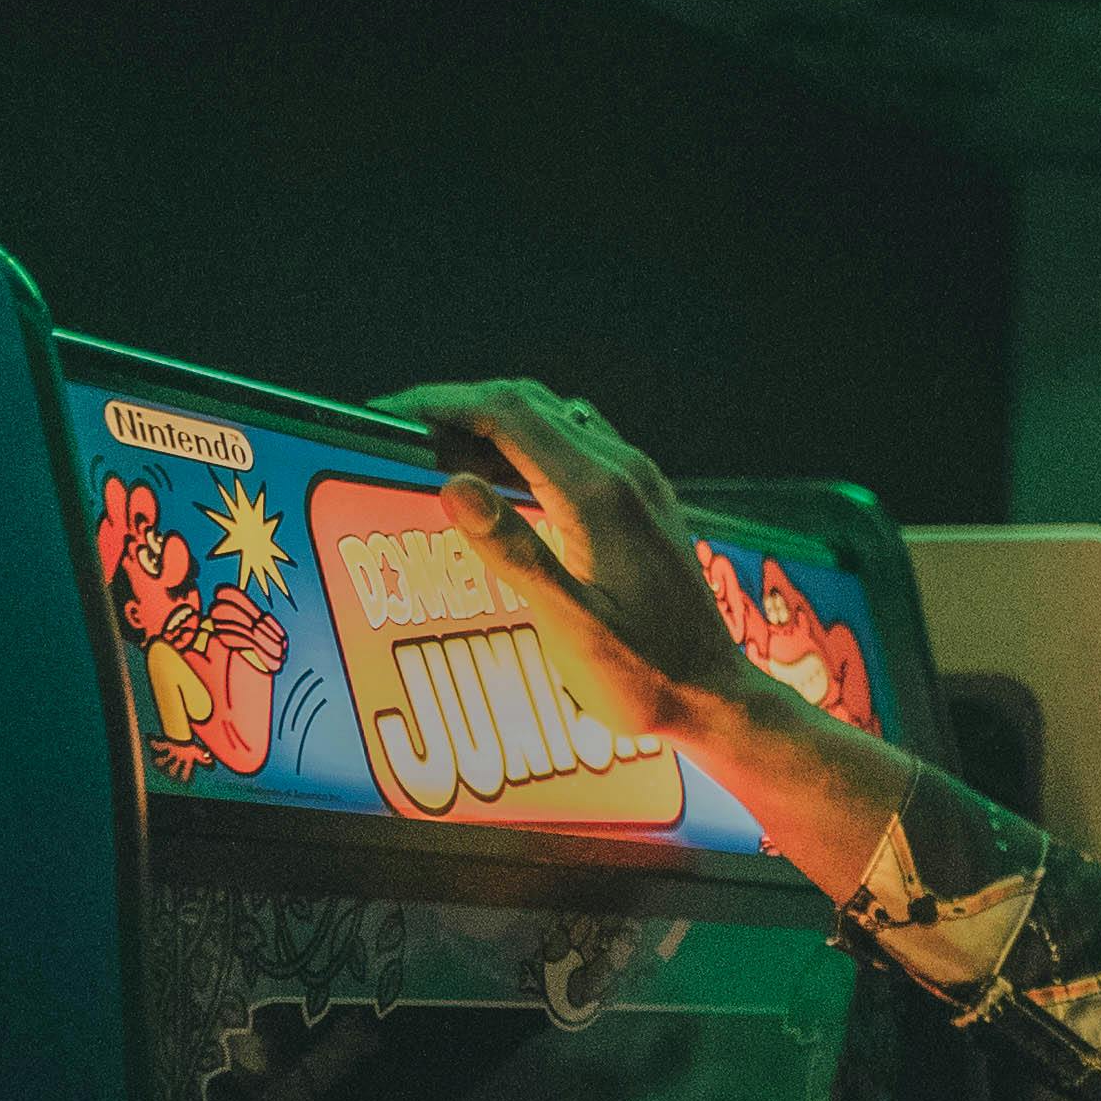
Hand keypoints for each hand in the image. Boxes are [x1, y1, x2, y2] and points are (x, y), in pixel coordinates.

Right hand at [382, 381, 763, 744]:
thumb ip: (514, 554)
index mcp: (600, 494)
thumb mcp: (571, 627)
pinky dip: (525, 446)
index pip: (506, 413)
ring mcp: (639, 482)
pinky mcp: (643, 500)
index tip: (385, 414)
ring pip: (552, 420)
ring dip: (490, 425)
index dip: (439, 403)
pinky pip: (575, 446)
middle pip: (527, 404)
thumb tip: (454, 485)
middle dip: (456, 407)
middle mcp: (624, 472)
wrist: (715, 697)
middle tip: (396, 433)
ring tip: (433, 452)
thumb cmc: (644, 676)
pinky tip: (498, 480)